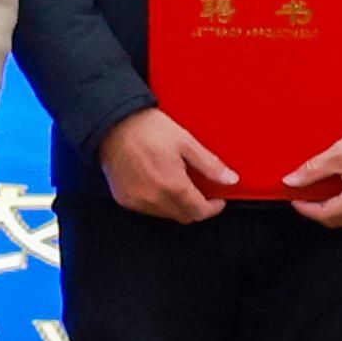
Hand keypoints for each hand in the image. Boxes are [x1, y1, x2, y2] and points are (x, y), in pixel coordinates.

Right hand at [96, 107, 235, 227]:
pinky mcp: (124, 199)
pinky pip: (148, 209)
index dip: (213, 209)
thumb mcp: (185, 141)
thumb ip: (209, 165)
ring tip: (177, 183)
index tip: (218, 201)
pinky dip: (158, 202)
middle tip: (200, 191)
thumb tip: (230, 179)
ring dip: (177, 205)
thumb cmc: (147, 129)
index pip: (199, 212)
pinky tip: (158, 184)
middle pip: (184, 217)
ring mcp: (137, 201)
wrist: (111, 123)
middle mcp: (154, 198)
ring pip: (166, 215)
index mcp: (173, 185)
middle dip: (196, 208)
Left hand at [280, 118, 341, 228]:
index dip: (306, 208)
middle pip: (339, 220)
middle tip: (306, 193)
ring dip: (337, 206)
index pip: (326, 215)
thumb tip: (291, 181)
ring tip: (325, 188)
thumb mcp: (339, 154)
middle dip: (320, 209)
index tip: (294, 199)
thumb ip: (312, 171)